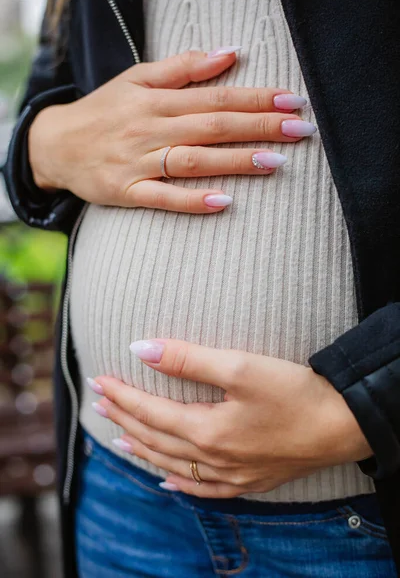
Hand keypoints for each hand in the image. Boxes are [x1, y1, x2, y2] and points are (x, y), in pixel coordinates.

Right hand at [29, 48, 312, 213]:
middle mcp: (151, 129)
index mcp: (157, 101)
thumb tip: (229, 54)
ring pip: (193, 160)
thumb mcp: (136, 79)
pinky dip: (192, 200)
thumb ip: (182, 68)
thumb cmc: (104, 111)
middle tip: (300, 130)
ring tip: (274, 161)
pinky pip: (163, 198)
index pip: (215, 97)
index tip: (291, 101)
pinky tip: (224, 202)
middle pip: (212, 126)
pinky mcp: (128, 192)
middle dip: (258, 126)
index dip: (255, 98)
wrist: (56, 145)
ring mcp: (139, 162)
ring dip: (234, 161)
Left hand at [89, 339, 371, 497]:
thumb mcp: (239, 367)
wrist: (343, 425)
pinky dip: (179, 483)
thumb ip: (187, 359)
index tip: (99, 380)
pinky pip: (203, 489)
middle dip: (123, 418)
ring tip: (117, 440)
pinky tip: (167, 481)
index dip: (121, 395)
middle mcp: (213, 459)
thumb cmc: (294, 392)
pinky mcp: (250, 481)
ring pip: (172, 465)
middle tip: (99, 403)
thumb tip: (140, 349)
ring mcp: (231, 475)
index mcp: (206, 430)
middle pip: (155, 438)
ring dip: (142, 449)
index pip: (150, 411)